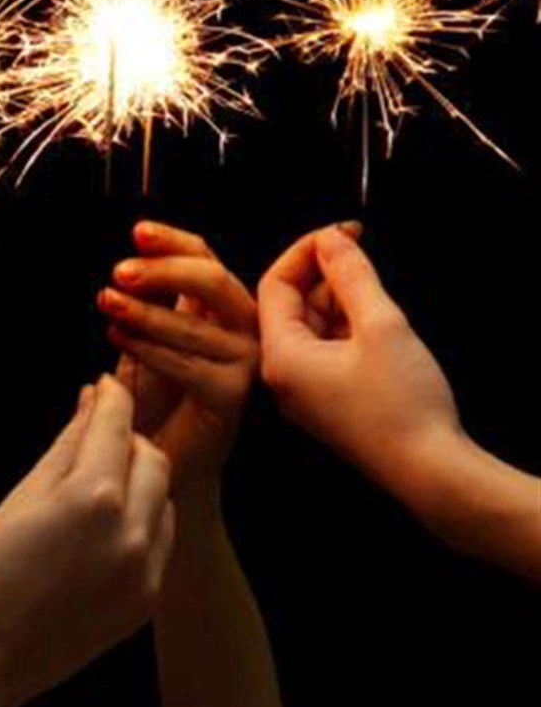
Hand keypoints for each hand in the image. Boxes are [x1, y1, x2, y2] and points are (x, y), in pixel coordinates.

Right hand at [0, 378, 174, 706]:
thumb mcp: (21, 494)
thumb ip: (67, 444)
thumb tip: (90, 401)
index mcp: (92, 497)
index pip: (118, 423)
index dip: (112, 396)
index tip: (105, 385)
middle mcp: (130, 532)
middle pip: (152, 456)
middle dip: (126, 438)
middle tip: (95, 435)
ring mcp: (143, 571)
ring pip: (163, 495)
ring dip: (138, 478)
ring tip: (96, 482)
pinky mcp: (145, 600)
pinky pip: (160, 538)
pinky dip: (143, 518)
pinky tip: (106, 522)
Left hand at [98, 221, 258, 492]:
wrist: (166, 456)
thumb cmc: (159, 393)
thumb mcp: (152, 332)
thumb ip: (153, 297)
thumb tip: (134, 260)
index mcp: (225, 304)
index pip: (205, 257)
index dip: (172, 242)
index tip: (138, 232)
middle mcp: (244, 327)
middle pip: (212, 279)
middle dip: (163, 269)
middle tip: (120, 272)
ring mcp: (244, 361)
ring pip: (192, 323)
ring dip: (143, 311)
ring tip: (107, 303)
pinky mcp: (232, 395)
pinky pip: (185, 364)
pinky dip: (146, 347)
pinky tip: (118, 337)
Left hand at [257, 223, 460, 496]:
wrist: (431, 473)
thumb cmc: (404, 405)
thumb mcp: (381, 325)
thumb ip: (352, 276)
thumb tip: (331, 239)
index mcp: (280, 357)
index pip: (274, 286)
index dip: (305, 252)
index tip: (339, 233)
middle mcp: (282, 376)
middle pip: (290, 305)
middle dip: (324, 274)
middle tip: (359, 251)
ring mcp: (303, 391)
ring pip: (311, 326)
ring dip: (339, 300)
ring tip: (373, 290)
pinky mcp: (326, 401)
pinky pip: (326, 350)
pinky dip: (346, 327)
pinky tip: (376, 321)